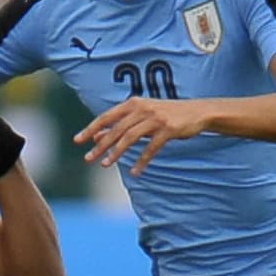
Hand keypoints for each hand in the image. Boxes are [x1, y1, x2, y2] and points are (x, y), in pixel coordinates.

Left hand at [74, 97, 209, 174]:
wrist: (197, 112)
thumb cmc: (166, 115)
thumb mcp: (141, 117)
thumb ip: (120, 125)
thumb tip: (96, 136)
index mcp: (133, 104)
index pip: (106, 116)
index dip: (91, 129)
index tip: (77, 141)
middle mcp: (142, 109)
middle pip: (116, 129)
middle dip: (100, 145)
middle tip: (88, 159)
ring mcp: (155, 119)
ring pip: (130, 138)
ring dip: (116, 153)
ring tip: (106, 165)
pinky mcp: (168, 130)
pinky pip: (151, 148)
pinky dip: (142, 161)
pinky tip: (134, 172)